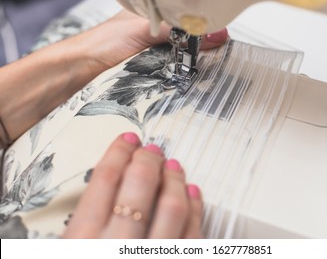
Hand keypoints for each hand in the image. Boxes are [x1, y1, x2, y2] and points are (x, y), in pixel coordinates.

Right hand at [63, 133, 202, 237]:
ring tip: (174, 167)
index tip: (128, 140)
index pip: (104, 179)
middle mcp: (117, 245)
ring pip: (171, 205)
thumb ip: (82, 224)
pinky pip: (192, 233)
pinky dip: (195, 208)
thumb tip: (103, 188)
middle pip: (139, 183)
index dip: (119, 152)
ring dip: (174, 180)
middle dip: (148, 160)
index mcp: (82, 239)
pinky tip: (193, 194)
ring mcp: (150, 254)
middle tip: (153, 150)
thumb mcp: (68, 250)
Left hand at [83, 9, 228, 71]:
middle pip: (190, 43)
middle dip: (202, 51)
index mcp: (157, 16)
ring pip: (183, 61)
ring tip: (205, 73)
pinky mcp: (152, 75)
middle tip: (217, 61)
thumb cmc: (103, 42)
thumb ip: (178, 29)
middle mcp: (158, 36)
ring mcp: (156, 56)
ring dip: (191, 67)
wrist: (81, 70)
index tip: (222, 43)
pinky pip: (173, 76)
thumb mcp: (144, 28)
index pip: (192, 20)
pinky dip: (180, 79)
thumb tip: (214, 33)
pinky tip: (187, 81)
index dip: (207, 30)